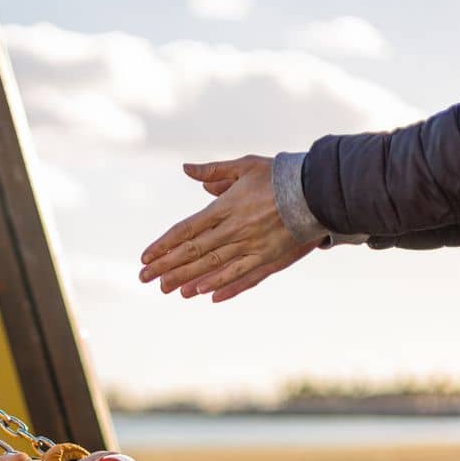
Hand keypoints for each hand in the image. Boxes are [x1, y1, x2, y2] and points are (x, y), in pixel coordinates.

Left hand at [138, 155, 319, 301]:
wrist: (315, 189)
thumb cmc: (278, 175)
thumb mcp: (244, 166)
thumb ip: (214, 172)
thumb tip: (187, 169)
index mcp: (225, 207)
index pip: (185, 230)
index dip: (164, 244)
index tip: (145, 256)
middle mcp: (233, 229)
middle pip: (193, 251)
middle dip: (166, 266)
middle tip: (144, 279)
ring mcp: (250, 245)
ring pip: (212, 266)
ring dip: (187, 279)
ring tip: (167, 289)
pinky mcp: (268, 257)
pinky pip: (241, 275)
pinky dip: (222, 284)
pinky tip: (204, 293)